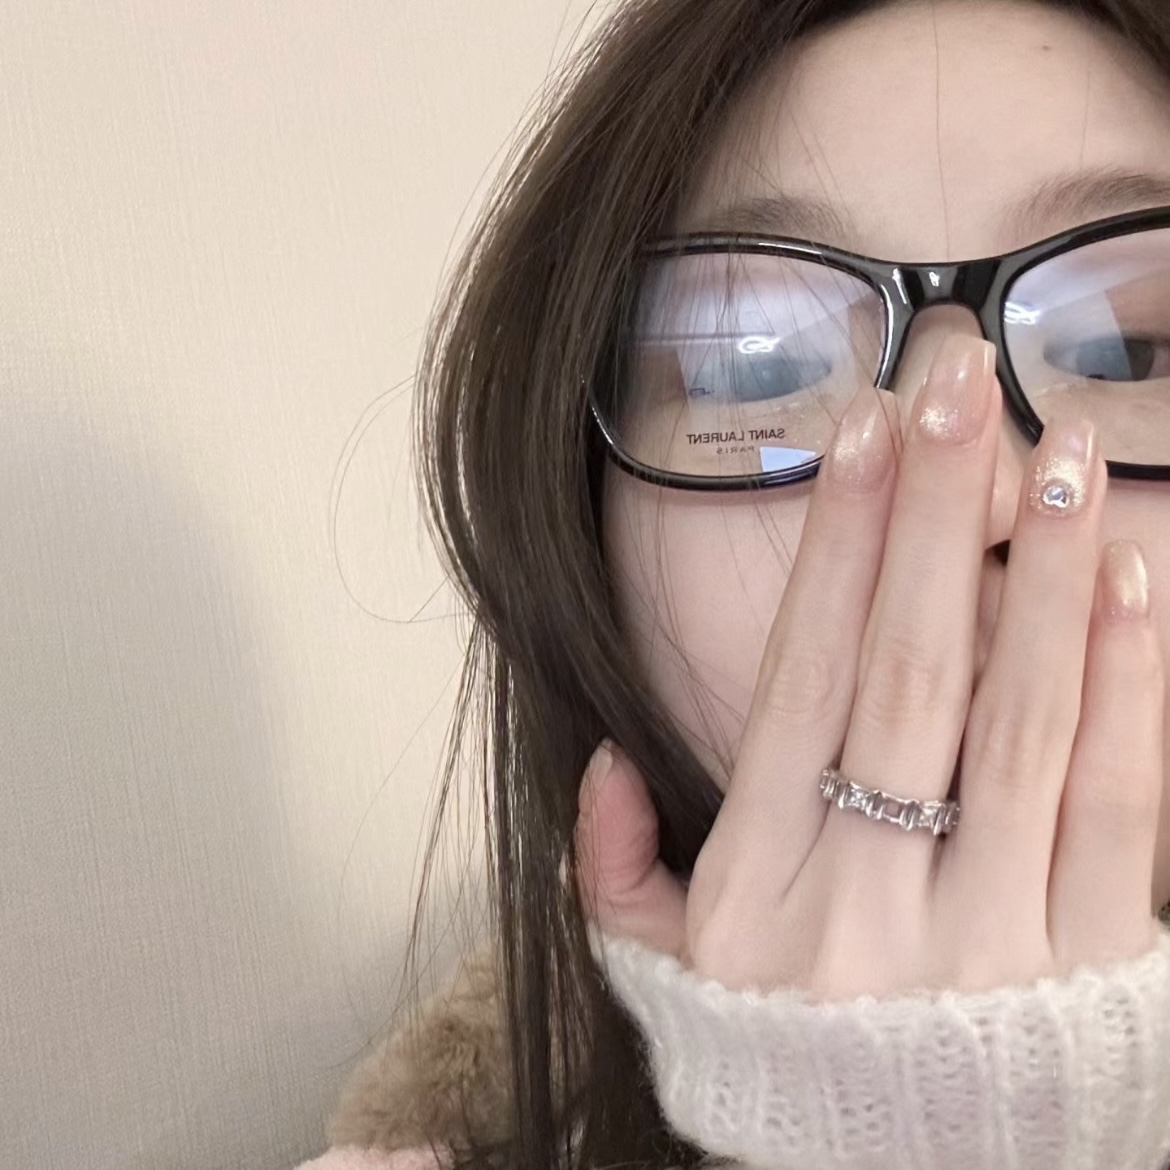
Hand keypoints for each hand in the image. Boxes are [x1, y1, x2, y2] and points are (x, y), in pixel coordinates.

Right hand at [575, 333, 1164, 999]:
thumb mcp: (664, 978)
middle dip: (933, 515)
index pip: (801, 682)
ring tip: (1065, 450)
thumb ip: (612, 872)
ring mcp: (990, 934)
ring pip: (1023, 724)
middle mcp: (870, 900)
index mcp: (762, 888)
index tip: (861, 434)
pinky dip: (1130, 683)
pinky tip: (1130, 576)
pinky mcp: (1091, 965)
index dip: (833, 550)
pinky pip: (1117, 806)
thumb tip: (604, 763)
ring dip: (1043, 574)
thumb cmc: (781, 1067)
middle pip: (907, 675)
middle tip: (959, 382)